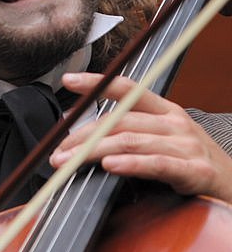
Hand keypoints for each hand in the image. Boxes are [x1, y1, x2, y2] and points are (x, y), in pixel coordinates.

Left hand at [49, 73, 231, 201]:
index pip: (127, 89)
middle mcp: (174, 123)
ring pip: (131, 141)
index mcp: (164, 111)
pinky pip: (156, 164)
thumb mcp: (162, 141)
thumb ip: (130, 135)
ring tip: (69, 160)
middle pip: (120, 120)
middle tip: (57, 150)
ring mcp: (185, 145)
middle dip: (82, 135)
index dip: (97, 83)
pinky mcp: (194, 171)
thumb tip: (85, 138)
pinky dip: (130, 164)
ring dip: (93, 151)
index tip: (67, 80)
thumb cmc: (192, 165)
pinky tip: (110, 166)